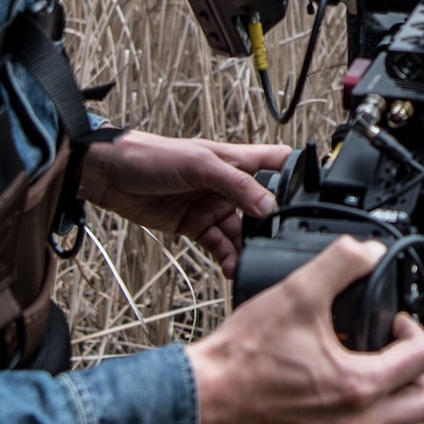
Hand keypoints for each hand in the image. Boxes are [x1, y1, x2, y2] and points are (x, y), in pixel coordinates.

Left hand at [78, 132, 288, 275]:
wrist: (110, 175)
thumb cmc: (152, 155)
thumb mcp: (200, 166)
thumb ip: (236, 186)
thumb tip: (268, 206)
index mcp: (237, 159)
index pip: (279, 163)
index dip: (299, 177)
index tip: (313, 200)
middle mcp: (229, 183)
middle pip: (263, 206)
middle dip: (271, 226)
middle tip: (277, 244)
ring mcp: (213, 205)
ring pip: (241, 231)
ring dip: (247, 248)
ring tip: (250, 263)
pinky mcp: (196, 225)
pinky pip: (219, 245)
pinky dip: (227, 257)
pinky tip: (232, 267)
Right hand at [191, 237, 423, 423]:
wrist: (208, 392)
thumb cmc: (245, 353)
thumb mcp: (297, 292)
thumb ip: (340, 263)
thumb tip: (369, 252)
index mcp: (359, 383)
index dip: (415, 330)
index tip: (395, 322)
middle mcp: (357, 423)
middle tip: (405, 353)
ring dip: (412, 415)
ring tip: (397, 390)